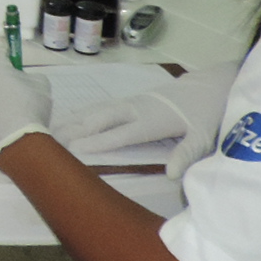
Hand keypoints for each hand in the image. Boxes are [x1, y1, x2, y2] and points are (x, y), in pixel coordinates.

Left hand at [0, 47, 51, 173]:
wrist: (15, 144)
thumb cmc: (29, 107)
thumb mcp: (41, 84)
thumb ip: (30, 77)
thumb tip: (23, 82)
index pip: (1, 53)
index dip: (13, 60)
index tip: (21, 70)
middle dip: (2, 81)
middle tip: (18, 94)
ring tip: (10, 116)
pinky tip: (2, 128)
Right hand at [51, 61, 238, 178]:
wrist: (211, 85)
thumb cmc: (206, 113)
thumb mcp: (203, 136)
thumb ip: (186, 154)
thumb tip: (171, 175)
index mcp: (151, 121)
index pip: (118, 134)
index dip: (96, 142)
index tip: (72, 149)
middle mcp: (136, 109)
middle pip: (100, 119)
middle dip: (75, 130)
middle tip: (49, 141)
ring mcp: (132, 102)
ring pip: (97, 110)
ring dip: (74, 120)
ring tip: (52, 130)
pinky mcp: (132, 100)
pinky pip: (102, 106)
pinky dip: (84, 112)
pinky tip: (73, 118)